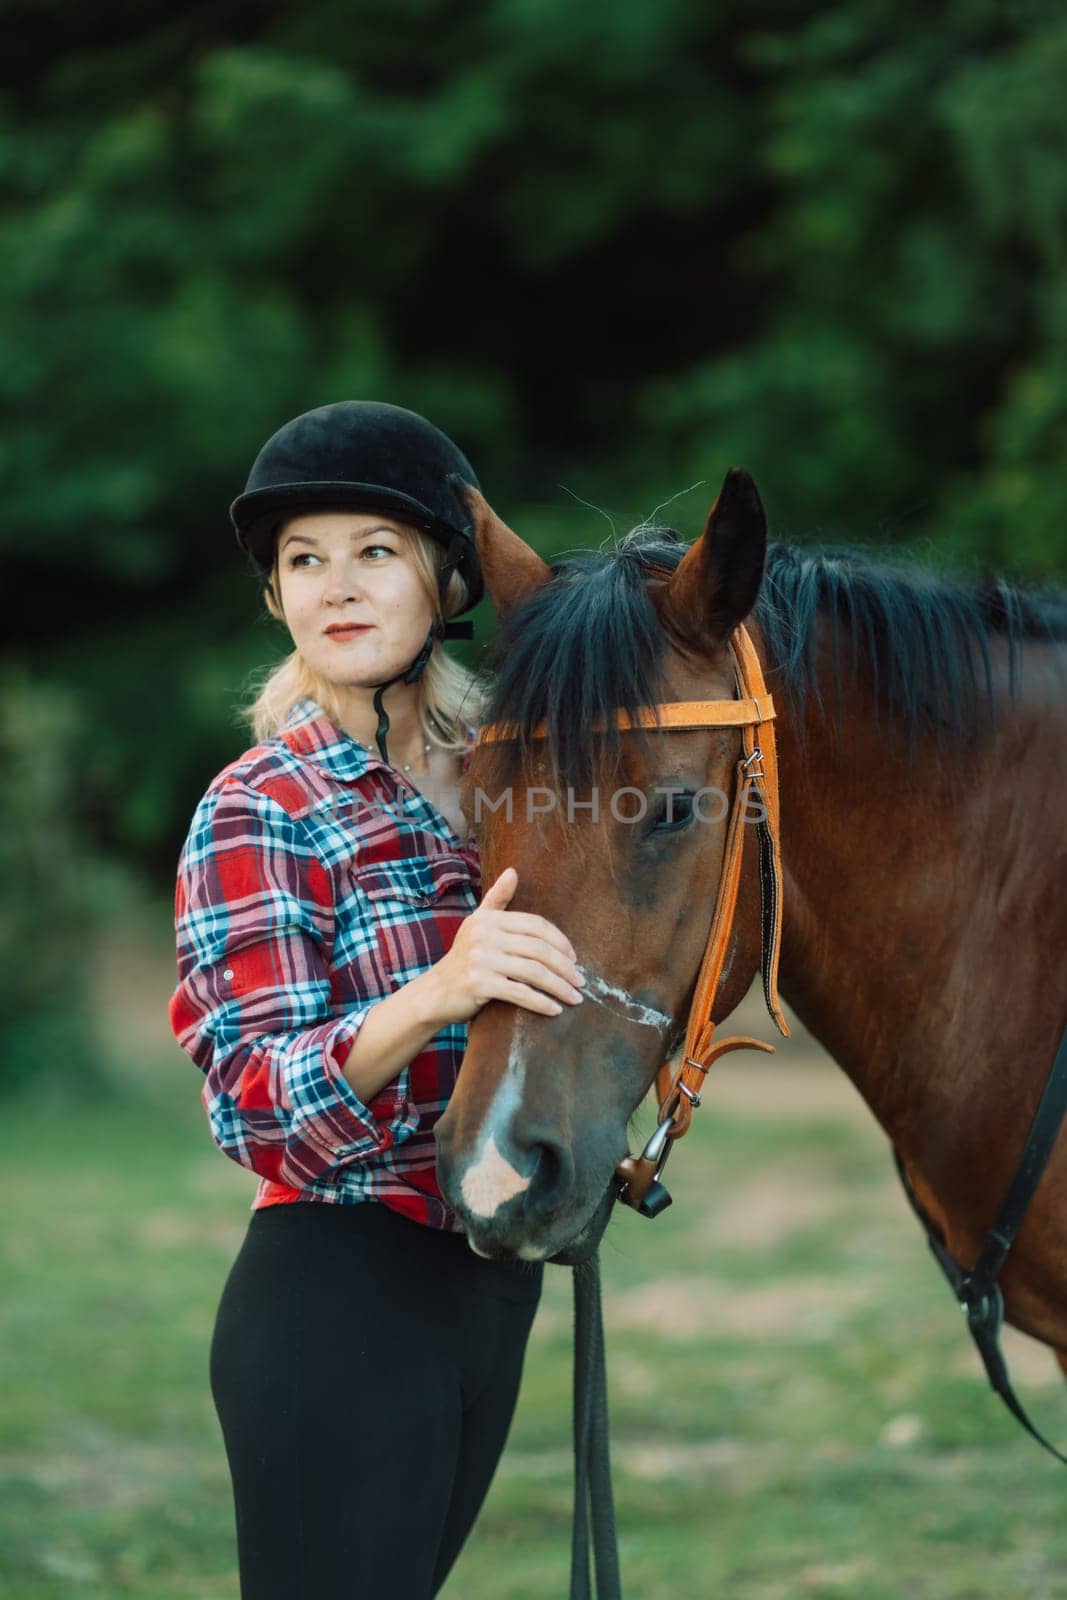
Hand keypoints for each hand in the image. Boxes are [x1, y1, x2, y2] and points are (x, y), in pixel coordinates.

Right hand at [429, 866, 585, 1023]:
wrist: (433, 994)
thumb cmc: (462, 960)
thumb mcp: (477, 925)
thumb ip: (496, 899)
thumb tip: (513, 871)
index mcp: (488, 919)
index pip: (536, 925)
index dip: (560, 941)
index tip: (574, 959)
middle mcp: (484, 935)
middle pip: (539, 949)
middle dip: (565, 967)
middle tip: (581, 981)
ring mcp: (480, 959)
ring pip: (534, 971)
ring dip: (559, 987)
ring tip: (575, 998)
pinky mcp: (478, 983)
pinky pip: (520, 993)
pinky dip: (541, 1003)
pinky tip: (555, 1010)